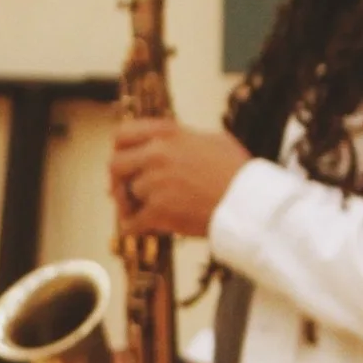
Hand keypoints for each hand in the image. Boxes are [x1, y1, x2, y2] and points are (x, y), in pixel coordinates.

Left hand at [110, 116, 249, 241]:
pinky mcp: (158, 210)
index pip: (122, 135)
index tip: (123, 161)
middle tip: (121, 192)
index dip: (119, 150)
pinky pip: (132, 222)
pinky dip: (133, 228)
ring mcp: (155, 182)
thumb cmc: (237, 173)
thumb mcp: (213, 140)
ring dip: (132, 205)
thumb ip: (185, 138)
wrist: (247, 202)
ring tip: (142, 212)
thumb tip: (173, 143)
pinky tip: (137, 229)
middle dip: (116, 180)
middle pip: (115, 165)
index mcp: (168, 134)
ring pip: (127, 195)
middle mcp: (157, 154)